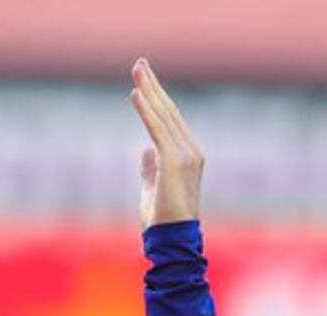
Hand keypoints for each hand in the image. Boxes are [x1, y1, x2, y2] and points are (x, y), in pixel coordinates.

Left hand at [129, 59, 202, 229]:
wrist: (173, 241)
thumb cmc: (163, 222)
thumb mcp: (153, 190)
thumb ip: (150, 169)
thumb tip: (145, 150)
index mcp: (187, 156)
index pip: (170, 121)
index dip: (157, 99)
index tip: (144, 80)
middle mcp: (190, 150)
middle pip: (168, 111)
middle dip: (154, 85)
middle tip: (140, 63)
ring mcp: (185, 155)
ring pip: (163, 116)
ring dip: (149, 90)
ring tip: (137, 69)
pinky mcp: (174, 161)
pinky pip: (157, 130)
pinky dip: (146, 111)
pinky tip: (136, 94)